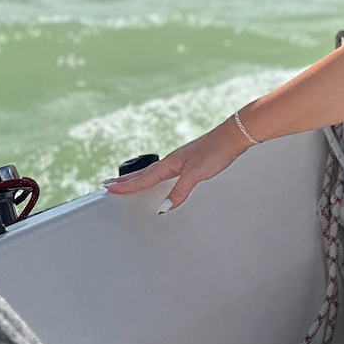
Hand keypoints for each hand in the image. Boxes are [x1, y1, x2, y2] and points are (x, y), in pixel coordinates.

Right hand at [103, 119, 249, 211]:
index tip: (108, 188)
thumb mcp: (196, 174)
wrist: (234, 136)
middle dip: (126, 180)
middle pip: (144, 173)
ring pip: (154, 171)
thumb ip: (180, 191)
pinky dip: (157, 175)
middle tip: (109, 183)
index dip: (126, 186)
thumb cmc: (217, 150)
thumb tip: (164, 207)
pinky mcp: (191, 160)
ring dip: (139, 177)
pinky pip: (167, 170)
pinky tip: (162, 177)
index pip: (144, 178)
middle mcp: (173, 160)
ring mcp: (182, 159)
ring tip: (128, 182)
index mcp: (170, 164)